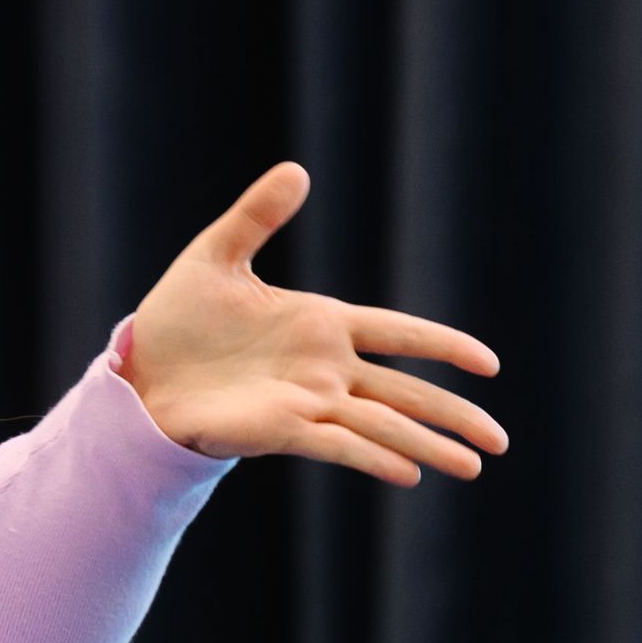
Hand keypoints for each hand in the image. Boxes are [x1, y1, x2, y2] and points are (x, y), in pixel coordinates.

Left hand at [123, 161, 508, 485]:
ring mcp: (306, 402)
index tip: (490, 364)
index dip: (442, 346)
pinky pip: (337, 444)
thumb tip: (296, 169)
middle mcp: (324, 368)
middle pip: (405, 392)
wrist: (140, 369)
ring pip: (382, 425)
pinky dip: (371, 456)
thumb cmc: (179, 317)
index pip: (398, 334)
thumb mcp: (216, 256)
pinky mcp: (280, 430)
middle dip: (453, 414)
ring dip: (426, 445)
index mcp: (320, 323)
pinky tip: (408, 473)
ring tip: (474, 467)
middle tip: (500, 441)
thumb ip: (258, 216)